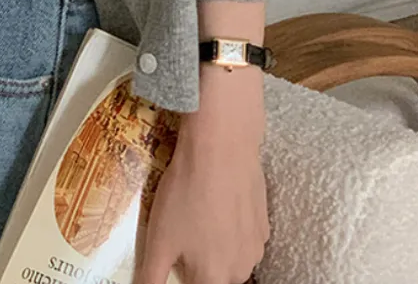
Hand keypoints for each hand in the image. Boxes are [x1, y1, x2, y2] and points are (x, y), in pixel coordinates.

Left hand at [138, 64, 268, 283]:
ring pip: (231, 256)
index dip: (181, 267)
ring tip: (199, 211)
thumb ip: (152, 278)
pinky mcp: (265, 222)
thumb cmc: (186, 192)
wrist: (221, 147)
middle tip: (183, 226)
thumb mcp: (158, 239)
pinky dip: (232, 225)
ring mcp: (256, 246)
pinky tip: (218, 201)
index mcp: (214, 278)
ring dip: (216, 243)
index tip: (177, 246)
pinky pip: (244, 235)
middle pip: (213, 275)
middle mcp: (240, 270)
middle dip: (197, 258)